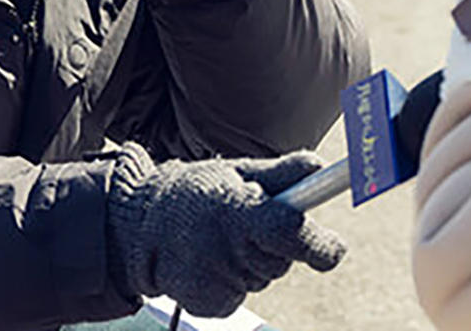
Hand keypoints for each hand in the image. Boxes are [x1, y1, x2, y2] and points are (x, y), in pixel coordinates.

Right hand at [106, 144, 345, 317]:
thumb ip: (281, 175)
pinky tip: (208, 263)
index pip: (290, 233)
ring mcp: (214, 279)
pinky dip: (230, 284)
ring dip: (249, 263)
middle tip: (246, 226)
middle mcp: (226, 248)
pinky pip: (238, 297)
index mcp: (237, 211)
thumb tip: (320, 168)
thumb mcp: (236, 173)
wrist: (137, 225)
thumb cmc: (195, 193)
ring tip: (218, 241)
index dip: (318, 245)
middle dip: (274, 246)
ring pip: (260, 278)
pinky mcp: (206, 303)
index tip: (333, 248)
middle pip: (280, 260)